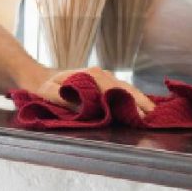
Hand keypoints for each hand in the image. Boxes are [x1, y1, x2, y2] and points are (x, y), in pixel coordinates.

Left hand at [34, 66, 155, 118]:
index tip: (142, 115)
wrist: (37, 76)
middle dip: (140, 101)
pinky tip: (139, 106)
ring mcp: (101, 76)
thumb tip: (86, 108)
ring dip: (138, 99)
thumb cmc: (42, 86)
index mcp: (90, 75)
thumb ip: (65, 100)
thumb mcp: (49, 93)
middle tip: (154, 116)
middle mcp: (99, 73)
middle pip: (125, 87)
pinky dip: (130, 97)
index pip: (116, 89)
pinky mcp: (100, 81)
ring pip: (124, 87)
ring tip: (152, 113)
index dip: (130, 102)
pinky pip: (119, 89)